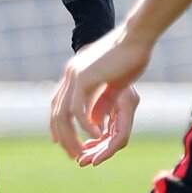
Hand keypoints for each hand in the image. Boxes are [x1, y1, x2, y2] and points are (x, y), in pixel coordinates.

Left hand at [49, 25, 149, 165]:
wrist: (134, 37)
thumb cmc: (129, 55)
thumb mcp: (112, 82)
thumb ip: (101, 101)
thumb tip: (93, 121)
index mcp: (74, 73)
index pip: (57, 104)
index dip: (57, 125)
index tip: (61, 143)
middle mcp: (70, 75)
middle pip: (57, 114)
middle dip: (64, 138)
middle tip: (73, 156)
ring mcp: (74, 75)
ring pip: (63, 115)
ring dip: (71, 137)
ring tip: (82, 153)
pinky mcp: (83, 78)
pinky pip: (77, 110)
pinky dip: (84, 126)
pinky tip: (96, 136)